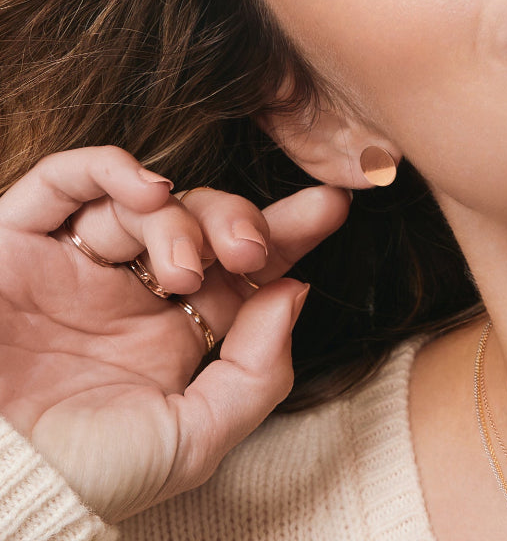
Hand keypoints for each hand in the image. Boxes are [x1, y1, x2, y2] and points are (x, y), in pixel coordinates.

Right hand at [0, 145, 349, 522]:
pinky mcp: (13, 244)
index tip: (333, 205)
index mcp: (172, 334)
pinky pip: (63, 181)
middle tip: (250, 251)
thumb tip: (295, 292)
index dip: (289, 231)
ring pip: (146, 203)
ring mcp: (72, 264)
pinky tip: (150, 191)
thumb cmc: (82, 479)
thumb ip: (256, 372)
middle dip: (240, 222)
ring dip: (181, 220)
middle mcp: (126, 292)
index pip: (242, 266)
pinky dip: (110, 169)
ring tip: (184, 267)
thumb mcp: (192, 441)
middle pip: (203, 222)